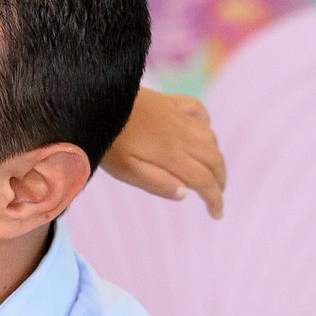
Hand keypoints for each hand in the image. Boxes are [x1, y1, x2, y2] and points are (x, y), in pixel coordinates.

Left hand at [104, 88, 225, 217]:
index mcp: (171, 154)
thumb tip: (185, 194)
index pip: (204, 180)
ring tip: (210, 171)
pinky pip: (199, 110)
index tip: (217, 214)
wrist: (94, 103)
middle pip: (214, 159)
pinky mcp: (168, 101)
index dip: (214, 199)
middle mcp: (181, 134)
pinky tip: (202, 132)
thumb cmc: (107, 141)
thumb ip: (156, 183)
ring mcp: (176, 115)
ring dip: (216, 156)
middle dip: (220, 181)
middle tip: (217, 196)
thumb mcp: (125, 170)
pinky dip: (206, 125)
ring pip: (210, 137)